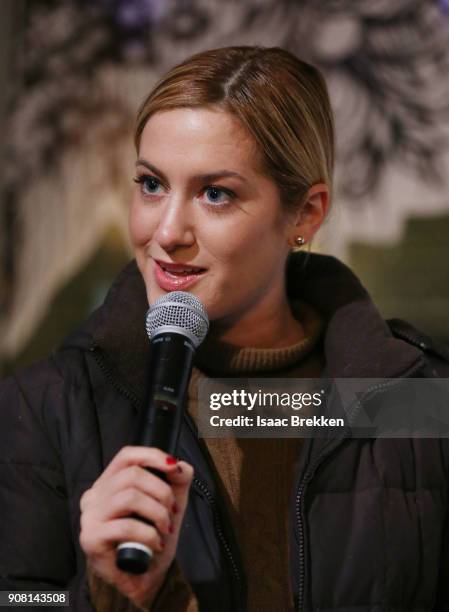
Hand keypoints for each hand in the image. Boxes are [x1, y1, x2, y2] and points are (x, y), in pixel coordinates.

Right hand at [79, 446, 193, 608]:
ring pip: (130, 497)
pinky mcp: (91, 538)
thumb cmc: (150, 536)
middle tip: (173, 512)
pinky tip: (155, 543)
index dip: (152, 456)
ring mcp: (90, 516)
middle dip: (162, 492)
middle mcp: (94, 495)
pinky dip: (149, 534)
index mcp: (108, 482)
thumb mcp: (168, 503)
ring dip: (158, 513)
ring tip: (165, 528)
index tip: (173, 466)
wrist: (141, 576)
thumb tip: (181, 466)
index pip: (127, 456)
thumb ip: (176, 480)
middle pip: (132, 475)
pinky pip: (126, 526)